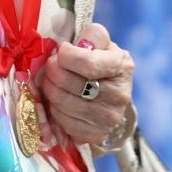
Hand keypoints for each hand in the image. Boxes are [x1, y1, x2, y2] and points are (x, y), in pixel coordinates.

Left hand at [41, 21, 133, 147]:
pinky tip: (60, 101)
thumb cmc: (100, 63)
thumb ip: (93, 36)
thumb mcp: (101, 44)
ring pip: (62, 103)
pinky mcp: (97, 135)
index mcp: (122, 66)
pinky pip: (64, 123)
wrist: (110, 94)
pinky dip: (55, 110)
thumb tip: (82, 43)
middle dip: (52, 71)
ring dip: (50, 90)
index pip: (87, 64)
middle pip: (69, 83)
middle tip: (51, 66)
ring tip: (53, 82)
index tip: (61, 51)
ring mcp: (109, 118)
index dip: (65, 56)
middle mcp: (120, 95)